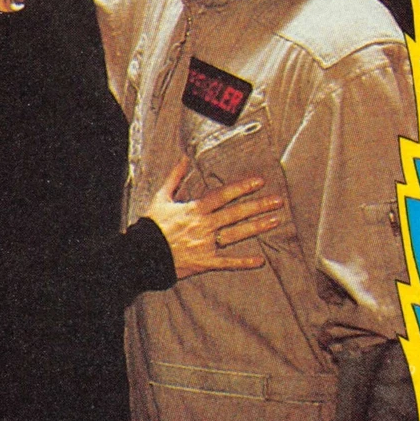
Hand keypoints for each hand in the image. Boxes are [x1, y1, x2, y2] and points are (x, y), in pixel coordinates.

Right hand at [145, 156, 282, 278]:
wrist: (141, 254)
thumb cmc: (151, 225)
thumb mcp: (161, 198)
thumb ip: (175, 177)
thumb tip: (184, 158)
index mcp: (194, 209)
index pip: (223, 195)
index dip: (242, 188)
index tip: (259, 182)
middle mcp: (203, 225)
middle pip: (235, 213)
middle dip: (258, 206)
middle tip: (278, 201)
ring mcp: (205, 244)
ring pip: (236, 235)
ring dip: (256, 227)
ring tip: (275, 221)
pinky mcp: (204, 262)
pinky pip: (226, 262)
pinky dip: (242, 262)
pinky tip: (260, 260)